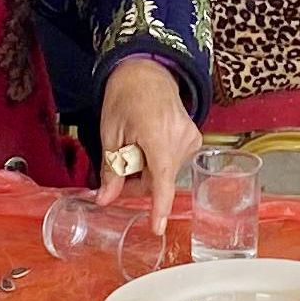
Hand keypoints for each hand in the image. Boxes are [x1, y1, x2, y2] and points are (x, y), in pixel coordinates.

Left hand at [93, 57, 204, 227]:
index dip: (159, 206)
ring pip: (166, 173)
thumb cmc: (125, 97)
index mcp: (158, 134)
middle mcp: (181, 138)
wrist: (147, 72)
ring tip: (135, 147)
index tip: (157, 228)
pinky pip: (173, 163)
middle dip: (138, 182)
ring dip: (148, 172)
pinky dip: (158, 163)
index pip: (161, 178)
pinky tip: (149, 145)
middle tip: (120, 167)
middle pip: (159, 179)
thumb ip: (111, 169)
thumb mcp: (110, 133)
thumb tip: (104, 200)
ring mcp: (192, 139)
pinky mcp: (195, 140)